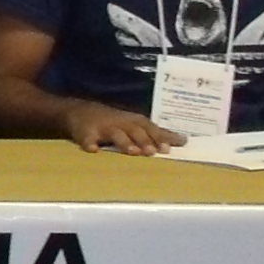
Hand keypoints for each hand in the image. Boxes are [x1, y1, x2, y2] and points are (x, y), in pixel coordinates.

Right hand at [64, 101, 178, 154]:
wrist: (80, 111)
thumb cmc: (114, 122)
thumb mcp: (134, 123)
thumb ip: (155, 133)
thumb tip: (183, 141)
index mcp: (133, 121)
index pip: (150, 128)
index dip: (161, 136)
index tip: (174, 145)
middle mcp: (120, 123)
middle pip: (134, 130)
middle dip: (145, 140)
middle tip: (153, 152)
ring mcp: (102, 128)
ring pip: (115, 134)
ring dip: (124, 142)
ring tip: (132, 152)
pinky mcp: (84, 133)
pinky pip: (87, 139)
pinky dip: (90, 144)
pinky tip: (93, 150)